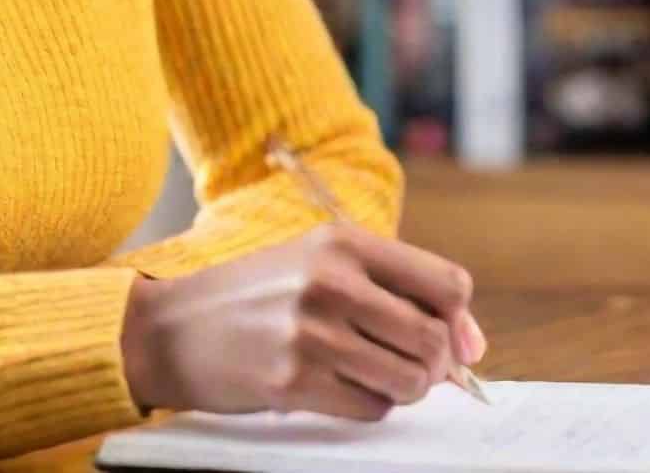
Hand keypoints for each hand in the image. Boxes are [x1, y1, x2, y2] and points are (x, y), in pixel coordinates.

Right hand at [121, 221, 485, 421]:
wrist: (176, 327)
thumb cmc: (259, 294)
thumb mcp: (320, 264)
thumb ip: (396, 290)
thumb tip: (473, 346)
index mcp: (343, 242)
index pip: (446, 283)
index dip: (458, 319)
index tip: (448, 337)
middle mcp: (331, 281)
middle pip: (433, 339)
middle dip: (435, 363)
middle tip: (409, 363)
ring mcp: (312, 332)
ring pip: (410, 380)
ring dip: (404, 387)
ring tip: (371, 372)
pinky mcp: (295, 381)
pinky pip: (372, 408)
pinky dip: (368, 404)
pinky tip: (338, 385)